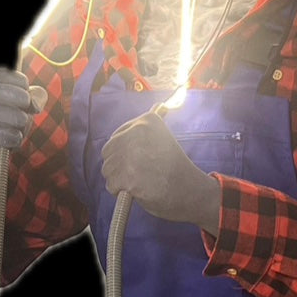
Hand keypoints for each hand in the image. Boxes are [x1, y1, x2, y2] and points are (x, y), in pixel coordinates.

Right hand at [0, 67, 46, 198]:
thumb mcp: (16, 100)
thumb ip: (34, 95)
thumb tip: (35, 104)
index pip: (22, 81)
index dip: (23, 96)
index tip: (7, 104)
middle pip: (24, 98)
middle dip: (23, 113)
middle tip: (7, 119)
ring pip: (22, 118)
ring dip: (18, 128)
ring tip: (4, 129)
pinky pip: (16, 137)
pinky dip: (13, 141)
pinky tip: (0, 140)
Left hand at [101, 112, 219, 233]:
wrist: (189, 190)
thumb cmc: (175, 167)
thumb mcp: (165, 137)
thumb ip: (155, 123)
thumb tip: (160, 105)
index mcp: (146, 121)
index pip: (117, 135)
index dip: (126, 152)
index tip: (141, 159)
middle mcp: (137, 133)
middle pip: (108, 151)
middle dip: (119, 164)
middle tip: (140, 172)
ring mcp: (131, 155)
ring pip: (107, 168)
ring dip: (119, 179)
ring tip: (140, 181)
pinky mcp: (128, 177)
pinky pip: (111, 184)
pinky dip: (120, 191)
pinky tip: (137, 190)